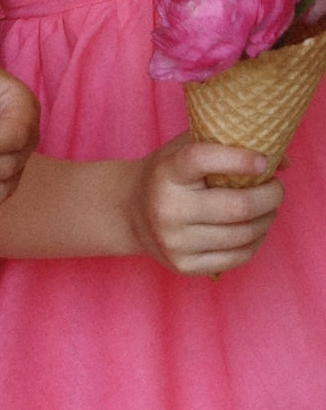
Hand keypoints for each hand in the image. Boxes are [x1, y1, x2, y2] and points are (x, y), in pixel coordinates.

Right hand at [125, 135, 282, 274]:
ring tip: (267, 208)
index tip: (262, 162)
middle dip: (271, 196)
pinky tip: (253, 229)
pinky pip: (237, 257)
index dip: (239, 159)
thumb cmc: (167, 175)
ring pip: (243, 234)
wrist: (128, 212)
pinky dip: (255, 241)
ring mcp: (174, 242)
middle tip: (276, 188)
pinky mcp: (183, 266)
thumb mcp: (184, 148)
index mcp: (166, 173)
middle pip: (238, 207)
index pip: (202, 159)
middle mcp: (167, 209)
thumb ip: (227, 144)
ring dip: (267, 219)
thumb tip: (282, 162)